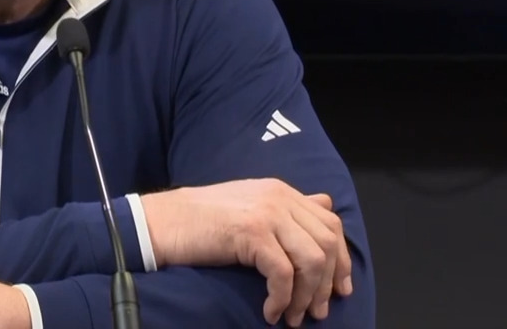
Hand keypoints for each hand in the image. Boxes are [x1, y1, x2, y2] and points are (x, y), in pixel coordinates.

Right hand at [140, 179, 353, 327]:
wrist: (165, 221)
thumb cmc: (202, 220)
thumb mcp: (251, 205)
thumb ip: (287, 208)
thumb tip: (324, 203)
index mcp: (282, 191)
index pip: (330, 223)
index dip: (341, 259)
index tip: (339, 289)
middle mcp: (280, 197)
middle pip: (327, 244)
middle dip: (327, 283)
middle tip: (317, 312)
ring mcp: (267, 213)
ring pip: (311, 261)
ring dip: (306, 296)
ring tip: (293, 317)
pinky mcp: (252, 232)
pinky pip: (283, 274)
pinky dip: (282, 299)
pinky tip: (270, 312)